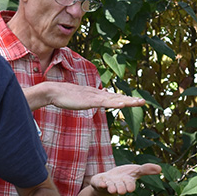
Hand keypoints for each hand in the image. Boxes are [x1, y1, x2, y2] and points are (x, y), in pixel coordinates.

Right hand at [26, 82, 148, 110]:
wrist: (52, 91)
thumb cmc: (62, 96)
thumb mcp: (78, 99)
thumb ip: (86, 99)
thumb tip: (93, 99)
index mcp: (95, 95)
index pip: (112, 98)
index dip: (124, 99)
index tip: (135, 101)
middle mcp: (97, 94)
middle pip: (116, 97)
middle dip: (130, 100)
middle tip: (143, 102)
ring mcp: (93, 97)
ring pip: (114, 100)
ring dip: (127, 101)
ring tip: (139, 102)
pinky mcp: (89, 100)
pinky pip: (104, 103)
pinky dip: (114, 102)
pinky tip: (123, 104)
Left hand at [90, 163, 162, 195]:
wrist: (107, 183)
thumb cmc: (123, 177)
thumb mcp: (135, 171)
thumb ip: (146, 169)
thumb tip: (160, 168)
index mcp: (127, 183)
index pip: (130, 184)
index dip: (130, 186)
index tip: (130, 188)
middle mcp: (117, 186)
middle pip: (120, 187)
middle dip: (120, 188)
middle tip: (120, 190)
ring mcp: (107, 185)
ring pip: (109, 187)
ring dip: (110, 188)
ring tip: (111, 189)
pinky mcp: (98, 183)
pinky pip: (98, 184)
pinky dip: (100, 184)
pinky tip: (101, 183)